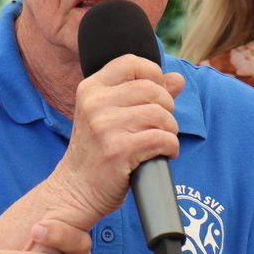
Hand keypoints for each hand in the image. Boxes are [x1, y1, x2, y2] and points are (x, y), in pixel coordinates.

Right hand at [50, 54, 183, 226]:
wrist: (76, 191)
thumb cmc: (96, 152)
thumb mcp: (111, 116)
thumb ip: (143, 94)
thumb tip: (178, 78)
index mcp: (91, 89)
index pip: (132, 62)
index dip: (154, 75)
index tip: (157, 95)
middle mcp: (95, 103)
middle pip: (152, 89)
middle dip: (167, 107)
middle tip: (161, 125)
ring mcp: (105, 126)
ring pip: (160, 114)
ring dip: (170, 129)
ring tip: (161, 141)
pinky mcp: (118, 150)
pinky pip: (162, 138)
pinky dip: (170, 147)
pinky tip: (163, 154)